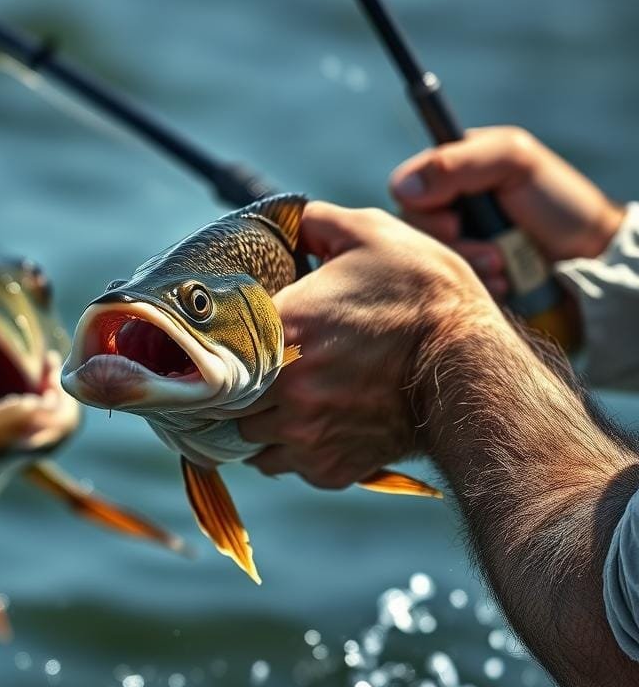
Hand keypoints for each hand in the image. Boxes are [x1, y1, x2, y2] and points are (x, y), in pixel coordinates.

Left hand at [237, 201, 500, 487]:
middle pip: (222, 397)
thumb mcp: (371, 234)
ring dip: (257, 420)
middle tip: (244, 371)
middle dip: (232, 385)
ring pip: (248, 437)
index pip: (211, 345)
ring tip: (277, 399)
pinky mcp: (327, 466)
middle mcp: (282, 386)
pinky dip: (290, 449)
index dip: (212, 343)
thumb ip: (316, 222)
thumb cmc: (424, 296)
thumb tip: (290, 220)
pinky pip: (285, 464)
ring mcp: (303, 431)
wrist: (474, 368)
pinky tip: (309, 423)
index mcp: (280, 327)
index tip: (218, 339)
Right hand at [390, 126, 624, 299]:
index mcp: (451, 171)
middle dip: (452, 244)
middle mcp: (445, 206)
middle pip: (411, 229)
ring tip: (503, 267)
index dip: (422, 208)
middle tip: (490, 251)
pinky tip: (502, 283)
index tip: (456, 220)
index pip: (404, 188)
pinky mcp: (462, 274)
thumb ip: (458, 163)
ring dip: (467, 266)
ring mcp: (454, 242)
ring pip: (427, 260)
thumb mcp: (514, 162)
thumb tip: (401, 188)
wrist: (593, 253)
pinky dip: (474, 286)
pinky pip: (446, 285)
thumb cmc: (559, 199)